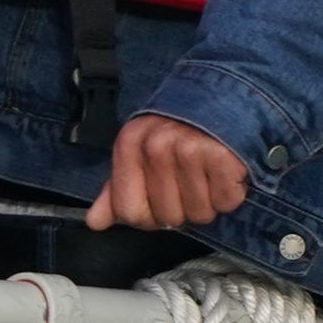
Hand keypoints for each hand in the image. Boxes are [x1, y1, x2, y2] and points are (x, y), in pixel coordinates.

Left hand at [87, 115, 252, 231]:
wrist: (218, 101)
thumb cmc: (176, 134)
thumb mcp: (138, 155)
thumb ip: (117, 190)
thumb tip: (94, 221)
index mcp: (129, 145)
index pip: (129, 212)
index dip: (148, 216)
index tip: (159, 199)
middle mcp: (156, 145)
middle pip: (167, 217)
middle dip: (182, 208)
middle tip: (188, 181)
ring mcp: (189, 149)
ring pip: (198, 213)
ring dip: (207, 202)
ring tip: (205, 175)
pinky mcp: (222, 155)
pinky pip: (225, 202)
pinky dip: (228, 195)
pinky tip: (222, 173)